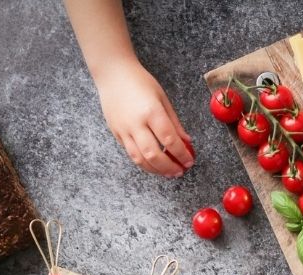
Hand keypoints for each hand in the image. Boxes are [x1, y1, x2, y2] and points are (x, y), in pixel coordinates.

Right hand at [94, 57, 193, 176]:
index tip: (189, 161)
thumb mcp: (162, 98)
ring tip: (168, 173)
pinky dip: (144, 163)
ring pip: (140, 159)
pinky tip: (154, 165)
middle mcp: (136, 123)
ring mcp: (124, 130)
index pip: (169, 140)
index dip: (181, 154)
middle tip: (179, 171)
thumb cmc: (139, 82)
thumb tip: (186, 141)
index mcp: (151, 111)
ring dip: (156, 170)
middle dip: (169, 167)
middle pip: (153, 155)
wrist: (112, 73)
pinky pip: (131, 154)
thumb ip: (174, 123)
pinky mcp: (116, 134)